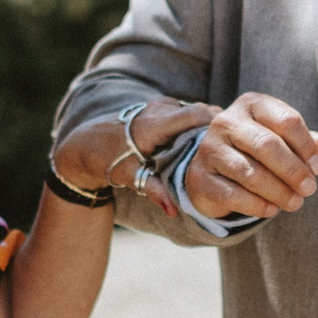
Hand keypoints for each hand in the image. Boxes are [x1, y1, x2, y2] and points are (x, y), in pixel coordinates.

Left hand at [52, 97, 220, 209]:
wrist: (85, 144)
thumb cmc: (106, 161)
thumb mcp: (129, 177)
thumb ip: (154, 191)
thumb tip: (173, 212)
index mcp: (154, 124)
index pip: (197, 114)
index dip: (217, 126)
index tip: (231, 144)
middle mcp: (158, 109)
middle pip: (200, 110)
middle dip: (217, 127)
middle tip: (232, 148)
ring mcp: (157, 105)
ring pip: (193, 110)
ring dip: (206, 125)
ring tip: (220, 146)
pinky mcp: (157, 107)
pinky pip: (184, 112)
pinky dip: (195, 123)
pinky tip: (202, 141)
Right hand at [183, 93, 317, 218]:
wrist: (214, 169)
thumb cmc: (257, 151)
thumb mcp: (284, 142)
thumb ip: (308, 143)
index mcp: (252, 104)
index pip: (287, 120)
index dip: (307, 147)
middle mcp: (226, 121)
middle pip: (267, 145)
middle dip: (293, 171)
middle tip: (310, 190)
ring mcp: (209, 148)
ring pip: (250, 172)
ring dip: (279, 192)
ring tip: (295, 203)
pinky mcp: (199, 177)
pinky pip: (233, 194)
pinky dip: (257, 205)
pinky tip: (272, 209)